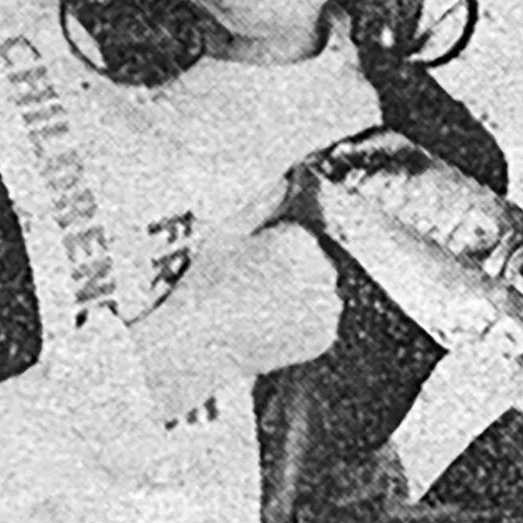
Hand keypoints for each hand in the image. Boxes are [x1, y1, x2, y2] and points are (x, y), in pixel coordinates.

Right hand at [134, 222, 344, 411]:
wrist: (197, 343)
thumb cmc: (202, 286)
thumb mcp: (226, 233)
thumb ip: (261, 202)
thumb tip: (285, 180)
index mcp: (298, 238)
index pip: (300, 236)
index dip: (272, 251)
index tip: (248, 266)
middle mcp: (320, 268)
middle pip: (314, 262)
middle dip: (291, 272)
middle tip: (251, 290)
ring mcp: (325, 304)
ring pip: (319, 291)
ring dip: (300, 297)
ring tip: (259, 309)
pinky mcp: (325, 335)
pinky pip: (320, 322)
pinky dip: (303, 324)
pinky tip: (271, 325)